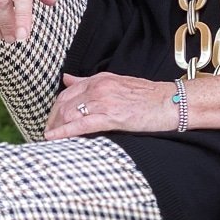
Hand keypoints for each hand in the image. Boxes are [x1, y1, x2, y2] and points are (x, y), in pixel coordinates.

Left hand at [44, 72, 177, 138]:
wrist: (172, 102)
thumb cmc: (148, 96)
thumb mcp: (117, 82)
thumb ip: (90, 82)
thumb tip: (67, 78)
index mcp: (100, 79)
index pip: (66, 93)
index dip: (55, 109)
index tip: (51, 121)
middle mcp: (99, 88)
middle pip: (63, 104)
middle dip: (52, 120)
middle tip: (48, 134)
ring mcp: (105, 101)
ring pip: (69, 114)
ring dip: (56, 128)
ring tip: (51, 140)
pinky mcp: (113, 117)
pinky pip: (82, 125)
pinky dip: (65, 132)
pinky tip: (54, 139)